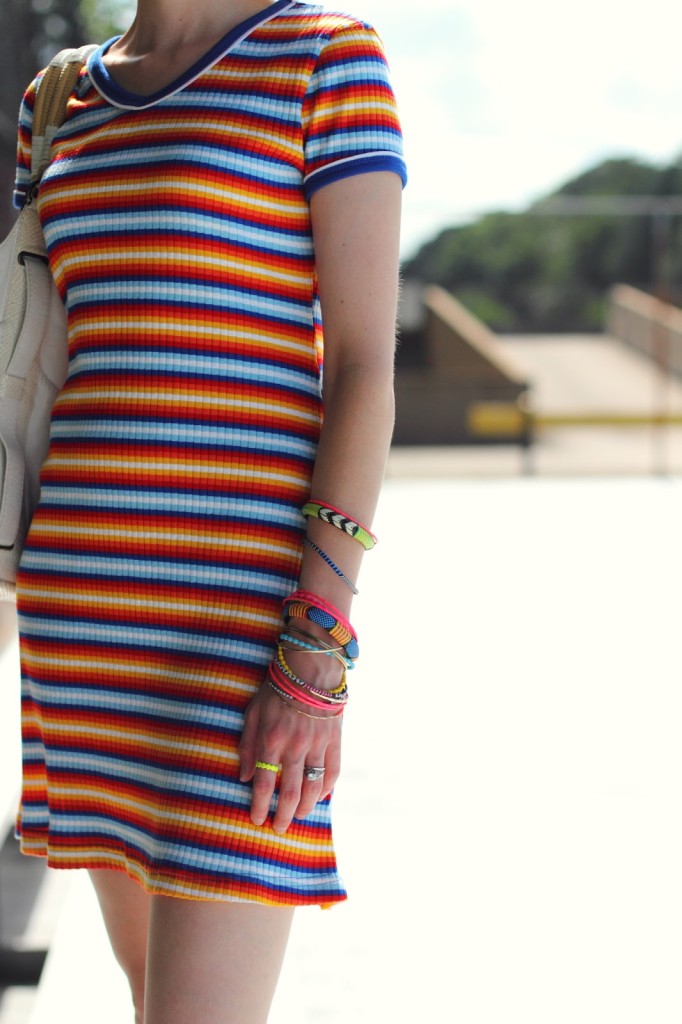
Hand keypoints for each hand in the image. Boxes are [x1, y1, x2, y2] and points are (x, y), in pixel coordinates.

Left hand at [238, 680, 341, 833]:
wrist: (311, 668)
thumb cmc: (276, 689)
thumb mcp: (253, 713)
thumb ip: (248, 746)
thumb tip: (245, 777)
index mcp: (272, 740)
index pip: (265, 783)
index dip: (260, 806)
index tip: (257, 820)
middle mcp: (295, 747)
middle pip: (291, 792)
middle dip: (284, 815)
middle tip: (279, 829)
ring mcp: (318, 745)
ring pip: (314, 787)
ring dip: (306, 807)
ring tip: (299, 817)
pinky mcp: (335, 740)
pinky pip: (333, 771)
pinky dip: (327, 788)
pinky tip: (321, 797)